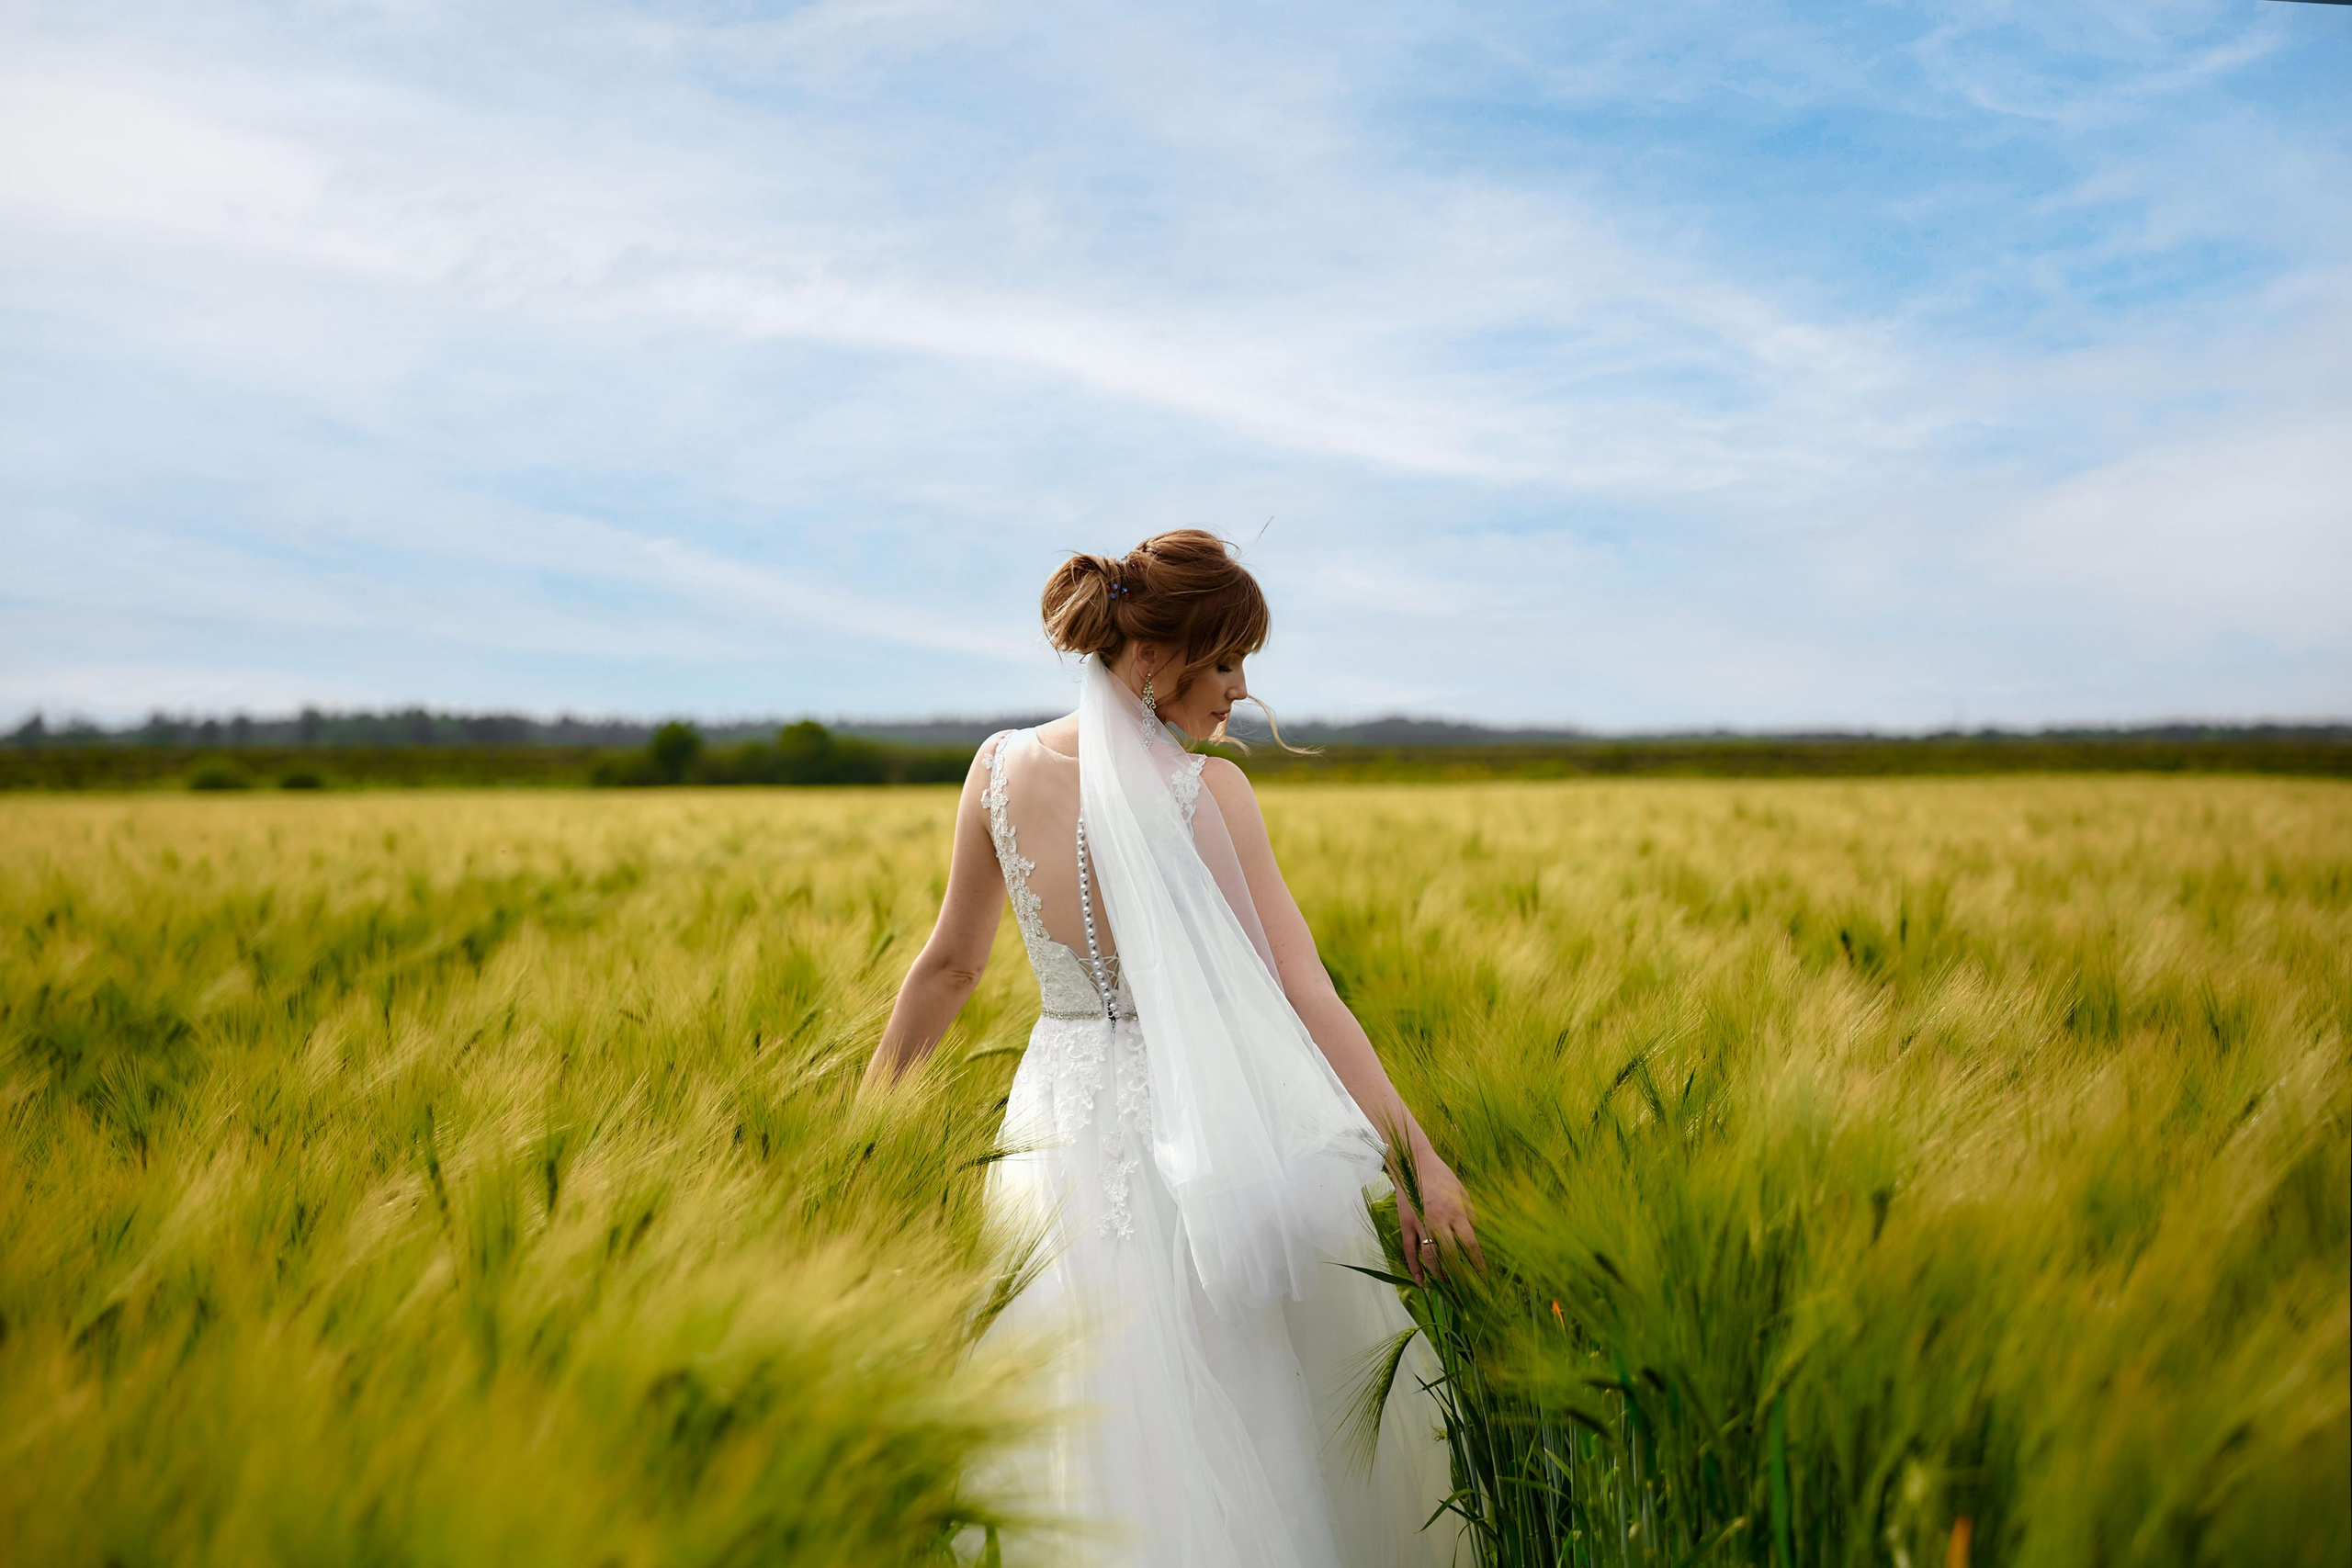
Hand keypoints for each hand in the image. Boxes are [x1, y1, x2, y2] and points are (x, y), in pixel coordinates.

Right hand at [1397, 1153, 1484, 1283]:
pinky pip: (1409, 1250)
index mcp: (1456, 1213)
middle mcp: (1439, 1221)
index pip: (1470, 1244)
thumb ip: (1469, 1213)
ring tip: (1447, 1287)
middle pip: (1450, 1255)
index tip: (1482, 1276)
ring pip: (1430, 1256)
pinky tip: (1421, 1281)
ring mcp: (1420, 1224)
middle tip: (1465, 1289)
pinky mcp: (1406, 1224)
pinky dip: (1414, 1268)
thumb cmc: (1441, 1176)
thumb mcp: (1461, 1192)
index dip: (1477, 1263)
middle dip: (1459, 1275)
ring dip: (1439, 1274)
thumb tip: (1475, 1234)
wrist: (1413, 1163)